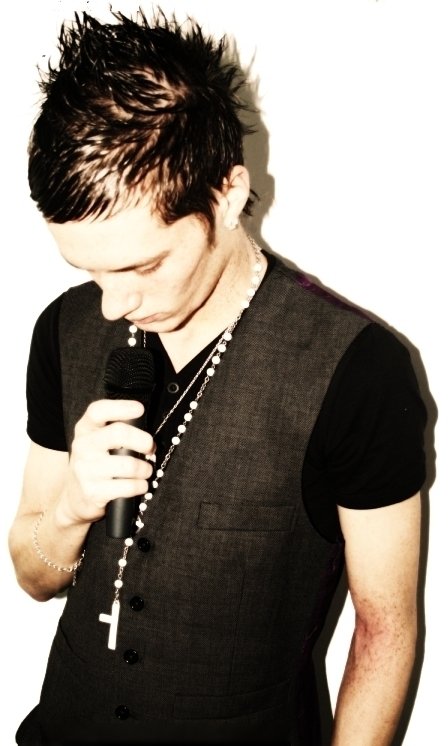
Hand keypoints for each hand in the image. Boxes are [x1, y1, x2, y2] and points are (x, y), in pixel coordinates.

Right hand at [57, 399, 155, 526]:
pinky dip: (140, 486)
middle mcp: (82, 446)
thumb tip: (147, 431)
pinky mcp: (92, 492)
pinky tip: (141, 485)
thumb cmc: (95, 464)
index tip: (140, 409)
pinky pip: (128, 487)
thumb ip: (116, 431)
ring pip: (129, 464)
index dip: (121, 407)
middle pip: (119, 433)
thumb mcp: (98, 442)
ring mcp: (85, 470)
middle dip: (143, 440)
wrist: (75, 497)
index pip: (98, 411)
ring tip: (146, 471)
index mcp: (85, 429)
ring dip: (145, 469)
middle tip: (151, 448)